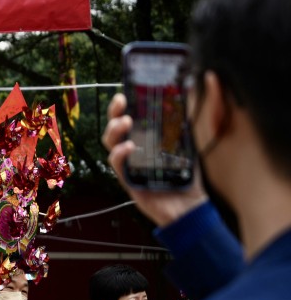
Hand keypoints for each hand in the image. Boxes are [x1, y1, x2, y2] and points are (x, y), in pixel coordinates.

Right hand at [102, 93, 207, 226]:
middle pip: (114, 129)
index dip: (123, 107)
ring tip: (126, 122)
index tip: (124, 94)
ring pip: (110, 144)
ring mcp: (128, 165)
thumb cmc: (186, 178)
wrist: (188, 206)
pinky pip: (116, 164)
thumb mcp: (188, 147)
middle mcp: (133, 152)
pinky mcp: (127, 179)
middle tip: (121, 102)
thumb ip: (185, 127)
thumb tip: (189, 101)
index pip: (129, 120)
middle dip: (114, 113)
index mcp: (144, 142)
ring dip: (114, 130)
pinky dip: (120, 153)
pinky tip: (130, 147)